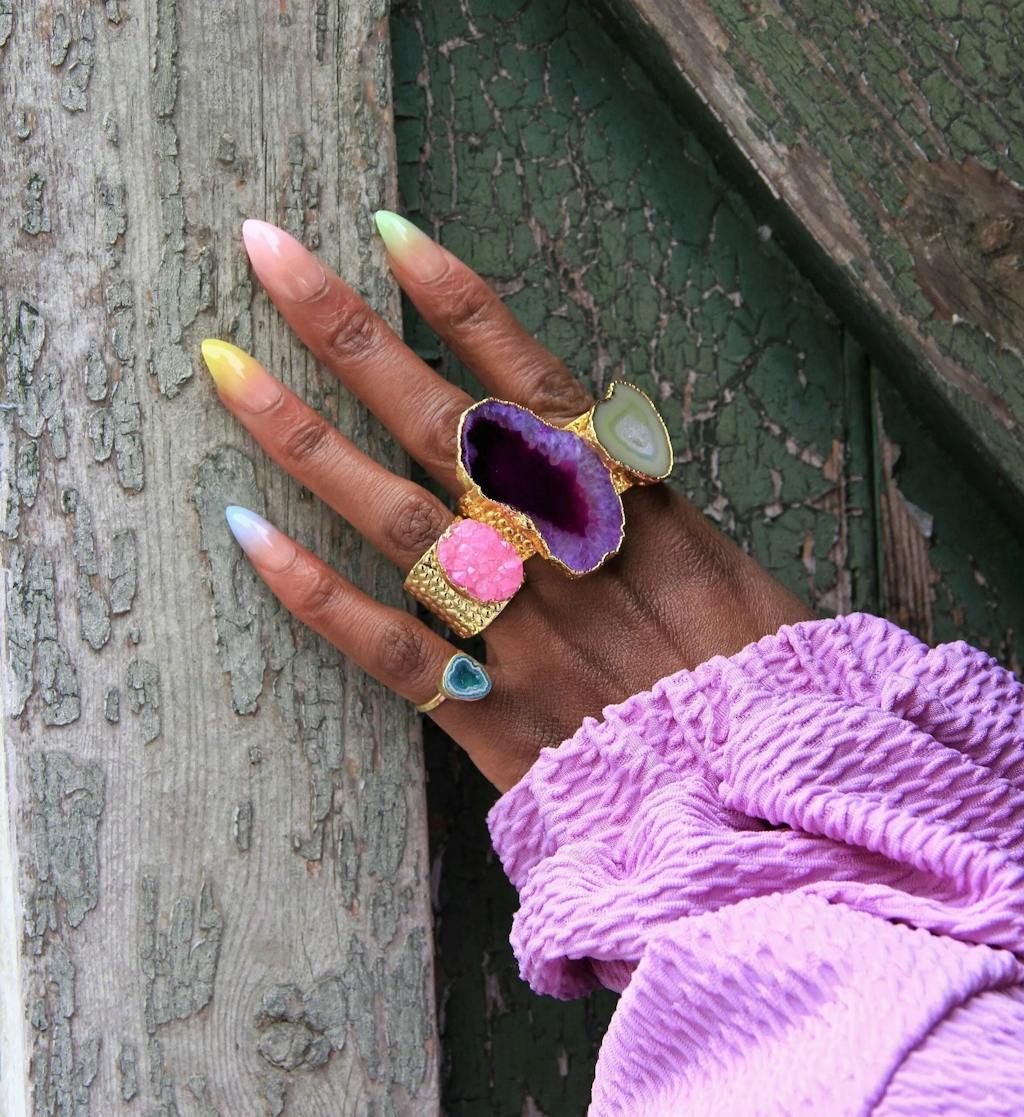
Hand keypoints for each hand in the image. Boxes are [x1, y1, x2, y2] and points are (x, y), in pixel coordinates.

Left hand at [202, 214, 813, 792]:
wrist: (762, 812)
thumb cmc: (760, 689)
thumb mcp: (735, 576)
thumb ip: (652, 515)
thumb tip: (604, 458)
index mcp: (631, 512)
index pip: (531, 383)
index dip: (460, 305)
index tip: (389, 234)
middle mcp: (559, 554)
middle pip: (437, 423)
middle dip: (350, 333)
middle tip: (268, 251)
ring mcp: (515, 632)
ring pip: (394, 517)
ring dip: (304, 438)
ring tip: (225, 366)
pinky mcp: (484, 714)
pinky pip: (387, 649)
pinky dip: (315, 594)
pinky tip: (248, 534)